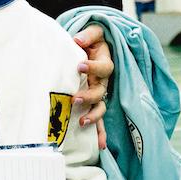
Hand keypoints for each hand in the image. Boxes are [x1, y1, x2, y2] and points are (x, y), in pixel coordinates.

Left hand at [72, 24, 113, 149]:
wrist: (95, 46)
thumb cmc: (92, 40)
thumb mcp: (93, 33)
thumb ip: (87, 35)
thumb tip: (77, 40)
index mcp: (105, 64)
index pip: (104, 67)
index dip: (93, 67)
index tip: (80, 65)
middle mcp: (105, 81)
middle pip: (101, 91)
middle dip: (89, 96)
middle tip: (75, 98)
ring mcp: (100, 93)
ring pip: (101, 107)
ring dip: (93, 116)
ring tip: (82, 122)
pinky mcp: (95, 102)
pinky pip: (100, 119)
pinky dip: (100, 132)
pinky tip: (101, 146)